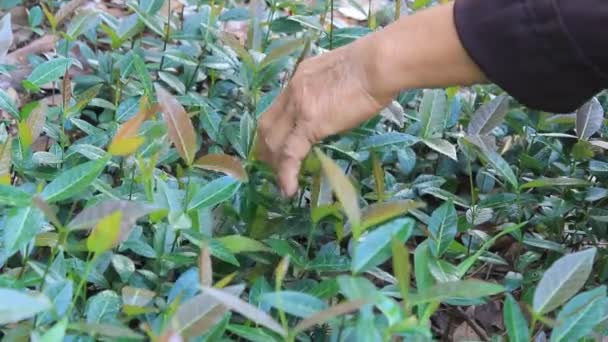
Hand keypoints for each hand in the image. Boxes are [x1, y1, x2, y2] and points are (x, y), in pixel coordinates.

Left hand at [256, 2, 485, 196]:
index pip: (276, 109)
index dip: (272, 130)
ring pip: (274, 141)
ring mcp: (298, 107)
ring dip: (275, 163)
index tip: (277, 145)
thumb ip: (328, 91)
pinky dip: (286, 173)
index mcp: (299, 78)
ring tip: (280, 181)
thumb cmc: (372, 67)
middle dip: (266, 150)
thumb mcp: (339, 75)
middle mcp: (292, 91)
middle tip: (273, 167)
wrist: (376, 64)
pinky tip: (288, 189)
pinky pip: (291, 153)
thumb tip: (332, 107)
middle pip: (267, 126)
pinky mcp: (310, 124)